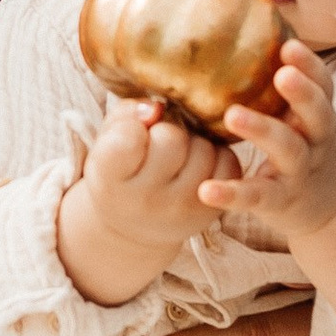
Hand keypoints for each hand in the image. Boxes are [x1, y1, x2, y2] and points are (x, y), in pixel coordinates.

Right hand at [57, 98, 224, 302]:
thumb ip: (126, 115)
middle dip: (167, 132)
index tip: (133, 135)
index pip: (129, 138)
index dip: (134, 126)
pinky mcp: (209, 212)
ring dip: (193, 143)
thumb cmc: (120, 172)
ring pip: (203, 149)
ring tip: (178, 156)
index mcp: (111, 180)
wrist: (133, 228)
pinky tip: (196, 165)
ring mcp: (180, 209)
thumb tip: (157, 108)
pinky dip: (216, 157)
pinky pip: (228, 164)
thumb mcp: (108, 142)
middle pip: (172, 139)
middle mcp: (146, 200)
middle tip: (158, 144)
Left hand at [195, 44, 335, 236]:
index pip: (324, 86)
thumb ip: (285, 88)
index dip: (310, 67)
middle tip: (281, 74)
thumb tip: (240, 31)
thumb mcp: (305, 118)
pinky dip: (232, 194)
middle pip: (319, 115)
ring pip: (288, 150)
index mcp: (319, 116)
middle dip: (302, 94)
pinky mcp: (280, 201)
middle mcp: (316, 142)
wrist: (332, 208)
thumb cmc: (305, 148)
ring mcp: (301, 173)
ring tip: (232, 115)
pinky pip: (257, 196)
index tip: (290, 45)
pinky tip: (206, 189)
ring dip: (262, 130)